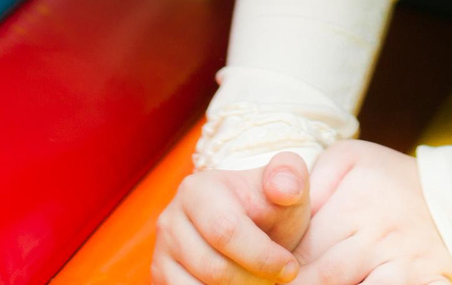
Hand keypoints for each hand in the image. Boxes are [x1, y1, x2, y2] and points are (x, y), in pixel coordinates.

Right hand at [155, 152, 312, 284]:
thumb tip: (283, 188)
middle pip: (214, 268)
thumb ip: (290, 177)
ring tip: (258, 282)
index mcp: (197, 190)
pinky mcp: (161, 276)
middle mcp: (170, 220)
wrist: (251, 228)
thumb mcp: (286, 189)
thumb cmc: (270, 209)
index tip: (289, 268)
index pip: (226, 231)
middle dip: (252, 281)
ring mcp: (162, 251)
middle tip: (274, 281)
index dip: (263, 257)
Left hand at [291, 142, 451, 284]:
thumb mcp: (348, 161)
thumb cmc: (389, 179)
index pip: (301, 247)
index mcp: (353, 204)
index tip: (270, 273)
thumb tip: (277, 205)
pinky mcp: (430, 281)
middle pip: (323, 277)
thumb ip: (309, 181)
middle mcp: (378, 234)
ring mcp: (405, 262)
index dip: (280, 267)